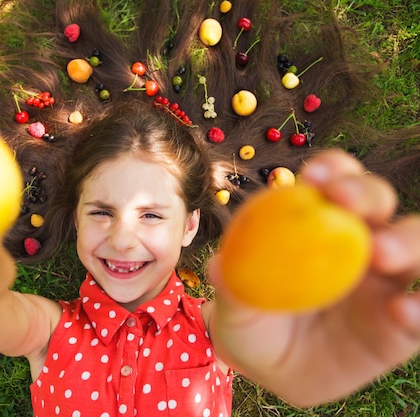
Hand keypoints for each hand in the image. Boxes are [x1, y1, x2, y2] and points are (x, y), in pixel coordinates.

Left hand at [208, 149, 419, 406]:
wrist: (270, 369)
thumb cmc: (250, 324)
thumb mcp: (235, 307)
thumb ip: (232, 286)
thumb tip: (220, 266)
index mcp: (318, 223)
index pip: (333, 181)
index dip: (331, 170)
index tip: (313, 176)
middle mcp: (359, 241)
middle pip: (377, 200)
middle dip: (366, 192)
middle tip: (345, 202)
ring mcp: (385, 281)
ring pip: (415, 244)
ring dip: (406, 240)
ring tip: (383, 254)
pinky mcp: (402, 323)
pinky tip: (403, 311)